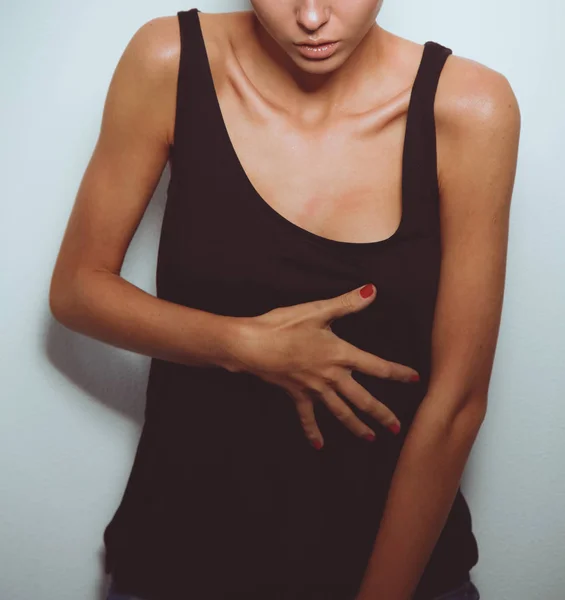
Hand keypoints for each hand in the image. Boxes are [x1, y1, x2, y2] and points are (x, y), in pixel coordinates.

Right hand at [230, 284, 419, 448]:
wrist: (252, 345)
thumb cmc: (284, 325)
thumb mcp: (317, 311)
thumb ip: (347, 304)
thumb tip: (373, 291)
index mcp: (340, 355)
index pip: (377, 367)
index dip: (398, 373)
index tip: (415, 379)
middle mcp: (331, 376)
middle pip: (362, 399)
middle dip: (381, 413)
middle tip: (397, 427)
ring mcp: (314, 389)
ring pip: (340, 412)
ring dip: (356, 426)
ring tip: (371, 438)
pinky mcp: (296, 394)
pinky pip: (307, 417)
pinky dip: (313, 431)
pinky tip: (319, 445)